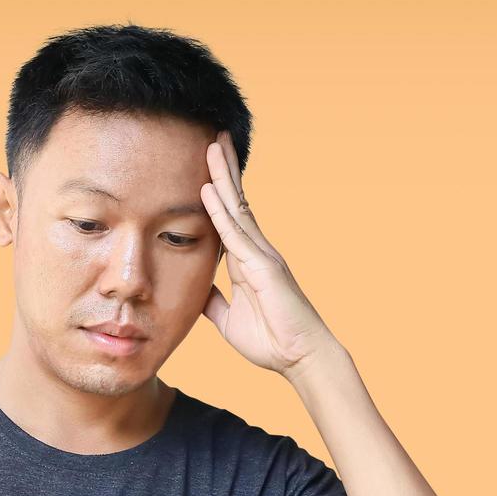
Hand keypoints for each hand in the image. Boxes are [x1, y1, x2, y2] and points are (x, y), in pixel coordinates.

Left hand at [199, 130, 343, 377]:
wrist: (300, 358)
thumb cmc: (272, 340)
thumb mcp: (228, 319)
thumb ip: (213, 302)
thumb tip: (196, 289)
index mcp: (248, 261)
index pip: (230, 217)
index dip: (219, 191)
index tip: (207, 165)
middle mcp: (257, 251)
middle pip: (236, 202)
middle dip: (223, 170)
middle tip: (213, 137)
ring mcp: (261, 255)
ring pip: (237, 208)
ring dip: (222, 177)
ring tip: (212, 146)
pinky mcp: (263, 268)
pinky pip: (235, 234)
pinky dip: (219, 211)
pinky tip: (207, 189)